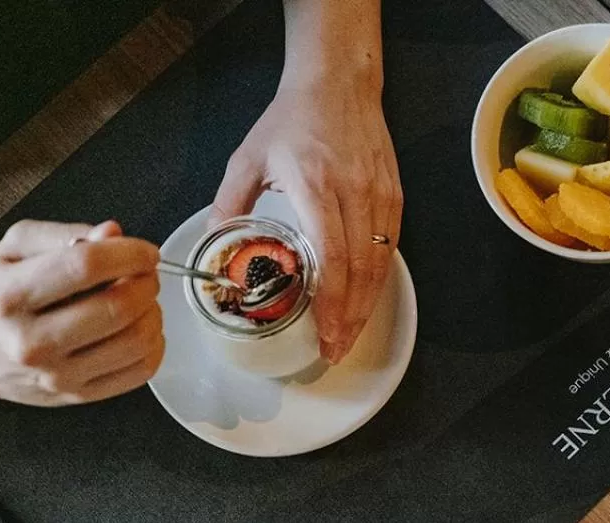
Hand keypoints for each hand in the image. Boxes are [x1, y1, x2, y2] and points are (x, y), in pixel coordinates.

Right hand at [0, 220, 162, 405]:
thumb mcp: (12, 252)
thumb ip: (62, 235)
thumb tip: (113, 234)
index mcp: (11, 295)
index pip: (85, 267)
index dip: (128, 254)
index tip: (145, 252)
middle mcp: (32, 340)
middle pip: (118, 307)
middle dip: (147, 284)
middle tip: (146, 275)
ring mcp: (57, 374)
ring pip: (135, 342)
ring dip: (154, 314)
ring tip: (144, 301)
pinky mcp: (76, 395)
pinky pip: (139, 373)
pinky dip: (154, 346)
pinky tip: (142, 330)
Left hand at [213, 74, 400, 363]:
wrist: (338, 84)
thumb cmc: (292, 119)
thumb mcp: (249, 156)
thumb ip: (230, 202)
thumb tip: (215, 243)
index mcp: (316, 186)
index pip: (332, 258)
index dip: (332, 303)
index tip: (325, 334)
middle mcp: (354, 195)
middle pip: (360, 272)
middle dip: (350, 319)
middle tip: (335, 350)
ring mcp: (380, 197)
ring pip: (380, 265)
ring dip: (367, 306)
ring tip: (350, 335)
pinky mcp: (394, 198)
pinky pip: (389, 249)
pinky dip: (378, 280)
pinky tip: (365, 300)